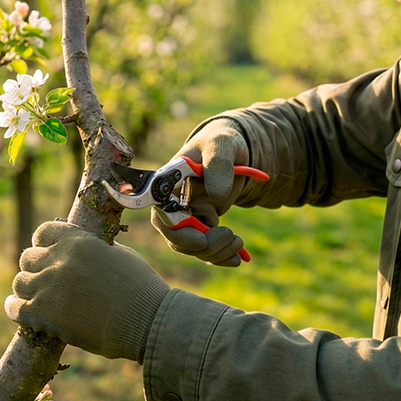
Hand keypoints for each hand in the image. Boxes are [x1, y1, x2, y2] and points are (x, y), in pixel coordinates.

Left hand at [6, 221, 170, 361]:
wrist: (145, 321)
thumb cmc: (140, 288)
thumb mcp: (118, 254)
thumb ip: (93, 250)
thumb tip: (82, 253)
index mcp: (77, 240)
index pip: (43, 232)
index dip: (43, 244)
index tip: (46, 253)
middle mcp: (58, 259)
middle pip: (28, 258)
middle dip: (36, 268)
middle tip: (45, 280)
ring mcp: (48, 286)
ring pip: (19, 282)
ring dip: (26, 288)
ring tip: (32, 296)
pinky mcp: (43, 314)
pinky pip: (15, 307)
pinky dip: (14, 308)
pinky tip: (18, 308)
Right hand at [156, 118, 250, 265]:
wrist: (232, 151)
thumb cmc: (221, 142)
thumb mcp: (222, 145)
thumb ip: (218, 164)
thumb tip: (216, 193)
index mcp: (169, 183)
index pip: (161, 214)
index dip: (176, 232)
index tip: (200, 240)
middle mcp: (172, 202)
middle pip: (176, 237)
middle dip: (203, 245)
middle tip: (232, 238)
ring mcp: (185, 216)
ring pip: (191, 247)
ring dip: (215, 252)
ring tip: (239, 244)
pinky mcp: (199, 226)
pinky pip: (204, 249)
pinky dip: (220, 256)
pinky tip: (237, 258)